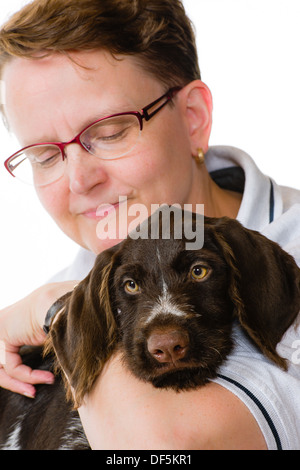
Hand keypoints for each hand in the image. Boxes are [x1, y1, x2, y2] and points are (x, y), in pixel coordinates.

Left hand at [0, 281, 77, 397]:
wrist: (63, 304)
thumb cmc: (62, 314)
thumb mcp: (43, 334)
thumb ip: (33, 347)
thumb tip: (40, 370)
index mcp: (8, 323)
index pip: (3, 356)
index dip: (15, 375)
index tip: (31, 387)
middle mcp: (1, 325)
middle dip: (14, 383)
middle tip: (31, 392)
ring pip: (0, 369)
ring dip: (20, 384)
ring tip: (35, 390)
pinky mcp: (3, 336)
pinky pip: (12, 366)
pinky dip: (28, 376)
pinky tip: (46, 378)